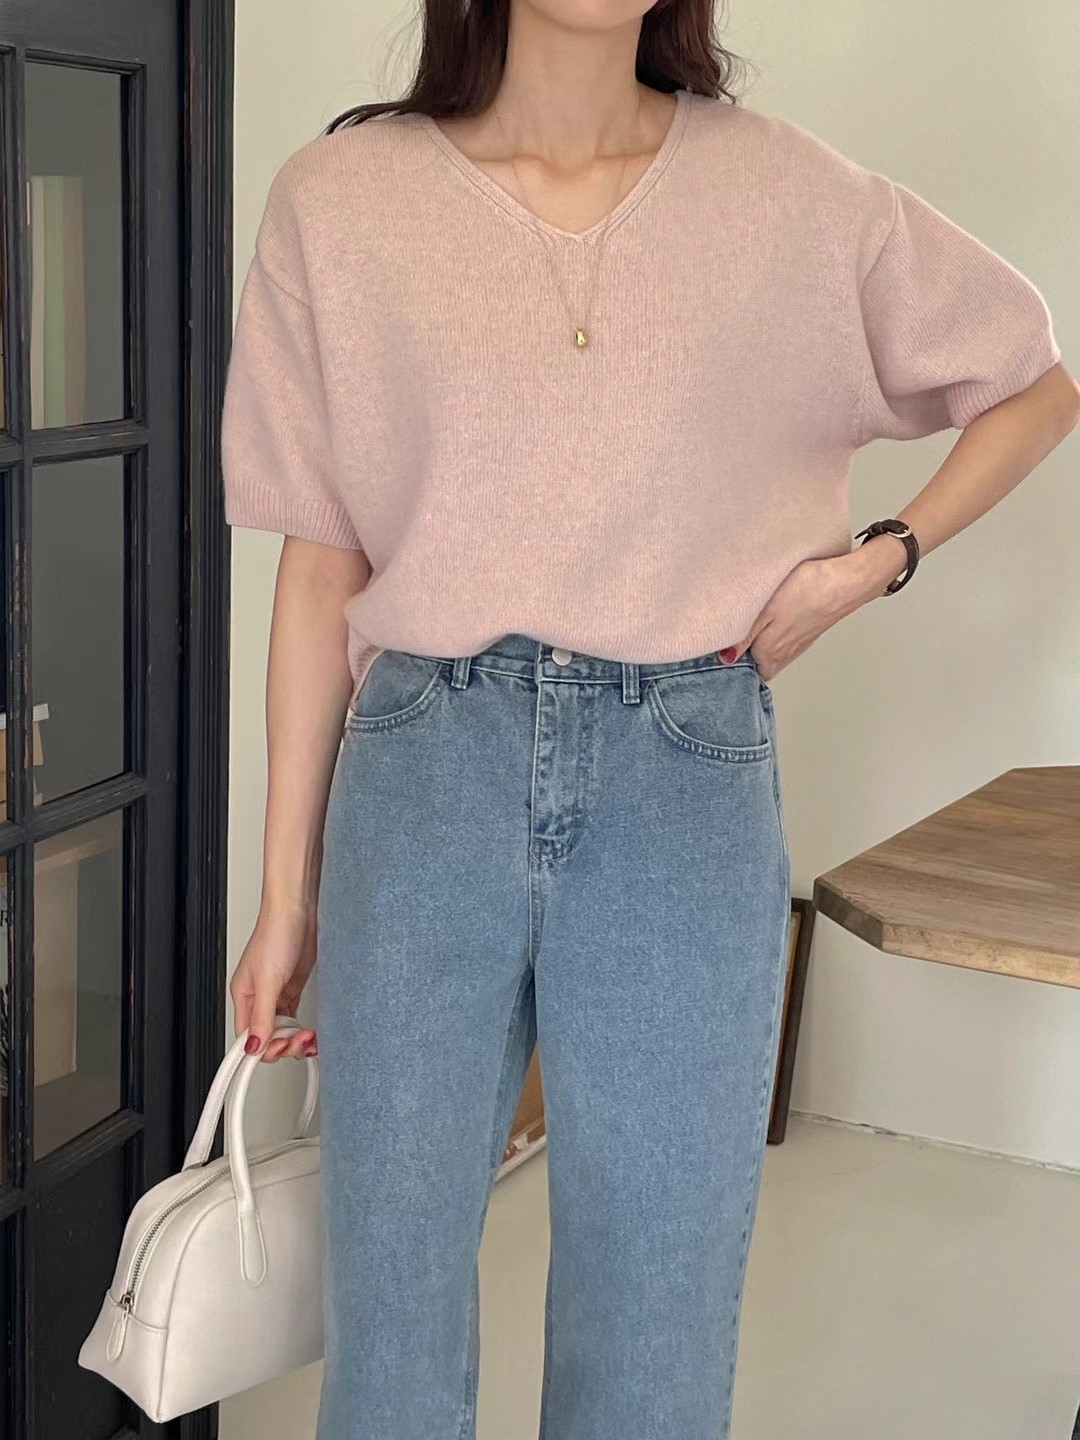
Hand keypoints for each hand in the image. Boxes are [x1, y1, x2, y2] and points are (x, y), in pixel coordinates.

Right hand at [229, 904, 318, 1062]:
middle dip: (284, 1044)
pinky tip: (310, 1030)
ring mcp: (276, 993)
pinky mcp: (292, 988)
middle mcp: (258, 997)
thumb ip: (262, 1016)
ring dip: (295, 1038)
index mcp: (243, 996)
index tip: (281, 1050)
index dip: (263, 1048)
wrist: (298, 910)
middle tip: (300, 1040)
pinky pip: (293, 1017)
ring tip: (309, 1037)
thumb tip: (254, 1045)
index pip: (246, 1037)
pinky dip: (301, 1028)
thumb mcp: (268, 980)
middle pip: (266, 1036)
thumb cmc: (276, 934)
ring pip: (281, 1029)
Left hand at [719, 536, 907, 679]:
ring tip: (740, 631)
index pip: (741, 670)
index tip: (712, 649)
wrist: (847, 580)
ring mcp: (796, 645)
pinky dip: (770, 638)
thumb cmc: (808, 589)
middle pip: (754, 665)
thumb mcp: (767, 611)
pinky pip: (781, 643)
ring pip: (768, 655)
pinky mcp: (805, 633)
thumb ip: (745, 637)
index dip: (726, 661)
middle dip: (739, 658)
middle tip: (723, 640)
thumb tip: (726, 659)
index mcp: (769, 653)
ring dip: (754, 647)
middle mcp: (783, 654)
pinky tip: (766, 623)